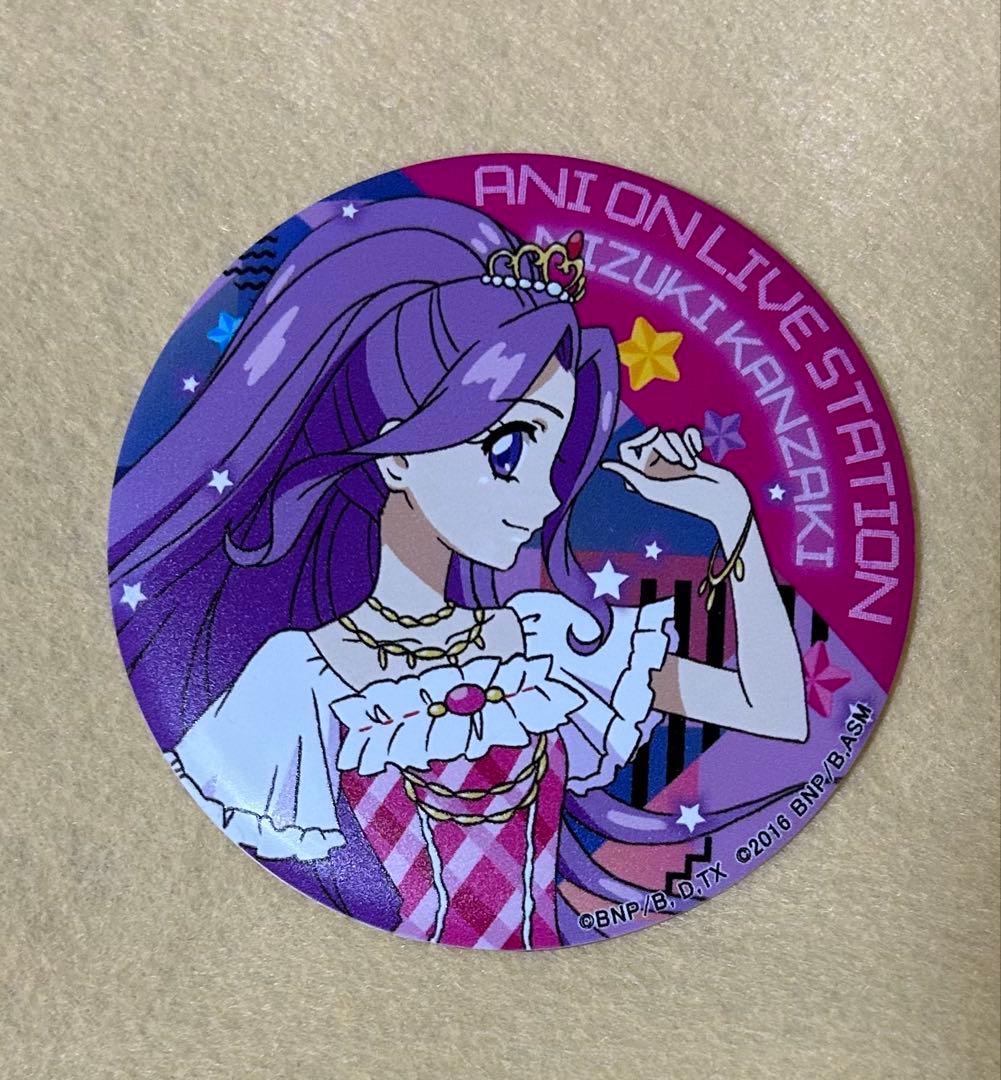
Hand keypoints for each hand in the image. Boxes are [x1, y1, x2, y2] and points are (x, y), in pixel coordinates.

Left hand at [602, 425, 751, 550]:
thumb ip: (629, 475)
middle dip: (666, 446)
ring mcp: (674, 460)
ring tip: (692, 467)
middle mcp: (656, 468)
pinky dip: (694, 440)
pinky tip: (700, 452)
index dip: (639, 439)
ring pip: (670, 435)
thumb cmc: (687, 497)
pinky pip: (687, 433)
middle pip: (651, 439)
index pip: (628, 448)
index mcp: (643, 477)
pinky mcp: (693, 453)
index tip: (654, 437)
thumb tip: (604, 464)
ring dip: (682, 448)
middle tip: (678, 464)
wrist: (722, 499)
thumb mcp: (653, 488)